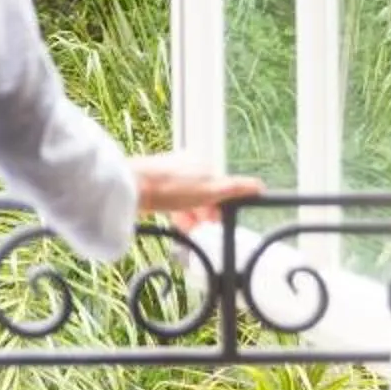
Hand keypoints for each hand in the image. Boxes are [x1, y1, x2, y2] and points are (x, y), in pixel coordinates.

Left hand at [129, 153, 261, 231]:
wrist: (131, 188)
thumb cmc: (170, 187)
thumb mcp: (210, 190)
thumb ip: (235, 188)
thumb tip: (259, 186)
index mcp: (200, 162)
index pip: (220, 186)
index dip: (221, 205)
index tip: (218, 219)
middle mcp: (185, 165)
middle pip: (203, 193)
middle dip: (204, 211)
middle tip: (202, 225)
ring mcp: (168, 174)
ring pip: (187, 199)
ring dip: (190, 216)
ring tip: (187, 228)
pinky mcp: (154, 185)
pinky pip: (171, 202)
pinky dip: (176, 213)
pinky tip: (175, 223)